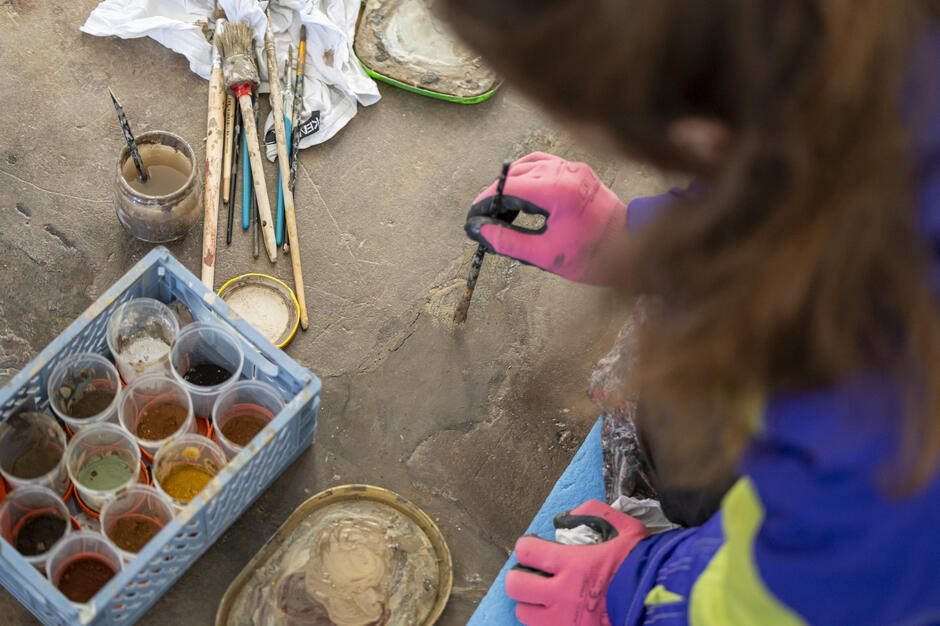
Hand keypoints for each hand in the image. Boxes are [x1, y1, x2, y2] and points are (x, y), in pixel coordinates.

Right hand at [465, 153, 627, 284]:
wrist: (635, 249)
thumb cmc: (595, 256)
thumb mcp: (546, 255)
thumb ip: (509, 241)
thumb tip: (481, 231)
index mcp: (558, 191)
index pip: (509, 187)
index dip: (486, 201)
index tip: (473, 216)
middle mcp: (566, 171)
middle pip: (516, 174)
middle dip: (495, 194)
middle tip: (482, 216)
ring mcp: (574, 167)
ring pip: (529, 165)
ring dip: (510, 183)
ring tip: (498, 207)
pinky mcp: (579, 170)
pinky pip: (545, 164)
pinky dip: (528, 175)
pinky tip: (520, 192)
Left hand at [505, 500, 648, 625]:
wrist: (660, 598)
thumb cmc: (641, 562)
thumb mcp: (621, 526)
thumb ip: (591, 513)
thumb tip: (569, 516)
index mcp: (571, 563)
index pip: (526, 551)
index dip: (527, 547)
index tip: (532, 547)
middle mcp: (562, 593)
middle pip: (516, 585)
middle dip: (519, 576)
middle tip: (530, 573)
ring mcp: (565, 620)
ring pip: (525, 613)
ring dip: (530, 603)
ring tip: (542, 597)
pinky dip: (546, 621)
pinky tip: (558, 612)